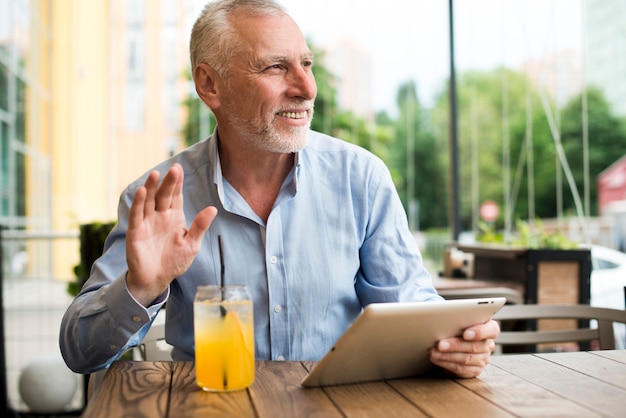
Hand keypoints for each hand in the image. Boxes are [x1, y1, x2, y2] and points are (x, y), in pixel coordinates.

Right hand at [126, 163, 217, 305]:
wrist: (156, 279)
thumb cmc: (174, 261)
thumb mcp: (191, 244)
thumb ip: (200, 226)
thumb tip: (213, 209)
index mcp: (174, 216)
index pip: (176, 196)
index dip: (178, 183)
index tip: (180, 169)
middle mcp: (160, 216)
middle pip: (164, 195)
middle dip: (169, 182)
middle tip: (174, 169)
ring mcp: (147, 222)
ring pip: (149, 200)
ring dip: (151, 187)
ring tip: (155, 174)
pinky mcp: (136, 231)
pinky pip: (137, 214)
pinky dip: (138, 202)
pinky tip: (141, 191)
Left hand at [429, 319, 499, 377]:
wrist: (454, 339)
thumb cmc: (457, 325)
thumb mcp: (460, 319)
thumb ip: (459, 318)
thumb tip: (443, 318)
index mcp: (489, 328)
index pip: (491, 330)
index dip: (479, 332)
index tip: (466, 334)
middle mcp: (488, 344)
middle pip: (474, 346)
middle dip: (455, 345)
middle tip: (440, 344)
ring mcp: (483, 358)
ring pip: (466, 359)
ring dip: (447, 356)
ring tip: (433, 352)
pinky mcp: (475, 370)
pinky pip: (461, 369)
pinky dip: (447, 364)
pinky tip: (437, 359)